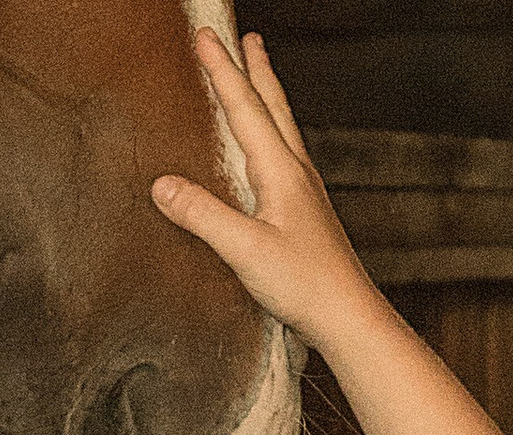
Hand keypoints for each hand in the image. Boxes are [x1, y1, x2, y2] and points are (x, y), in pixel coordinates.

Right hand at [151, 30, 388, 354]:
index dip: (222, 71)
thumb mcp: (245, 250)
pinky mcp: (307, 212)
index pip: (245, 109)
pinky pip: (285, 155)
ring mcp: (305, 192)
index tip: (205, 37)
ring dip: (268, 95)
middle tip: (247, 37)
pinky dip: (273, 132)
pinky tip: (269, 150)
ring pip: (283, 128)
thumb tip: (162, 185)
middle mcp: (297, 173)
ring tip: (259, 76)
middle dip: (256, 69)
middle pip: (273, 106)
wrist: (350, 318)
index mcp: (282, 172)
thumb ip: (203, 216)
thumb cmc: (305, 286)